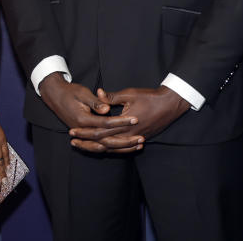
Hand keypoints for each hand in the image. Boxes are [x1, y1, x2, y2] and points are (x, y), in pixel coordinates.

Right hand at [38, 73, 141, 152]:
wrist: (54, 95)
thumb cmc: (70, 92)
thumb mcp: (82, 93)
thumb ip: (95, 102)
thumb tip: (106, 109)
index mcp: (82, 119)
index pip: (106, 123)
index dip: (121, 121)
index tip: (135, 119)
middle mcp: (82, 130)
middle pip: (106, 140)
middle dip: (125, 140)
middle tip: (142, 138)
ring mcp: (83, 134)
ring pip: (104, 147)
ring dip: (121, 147)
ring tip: (138, 145)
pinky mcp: (84, 136)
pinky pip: (100, 146)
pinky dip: (113, 148)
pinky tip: (125, 147)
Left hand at [69, 86, 187, 152]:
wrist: (170, 104)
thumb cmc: (149, 97)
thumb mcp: (129, 94)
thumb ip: (111, 97)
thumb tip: (97, 93)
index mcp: (124, 124)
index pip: (100, 131)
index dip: (85, 132)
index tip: (72, 131)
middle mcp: (129, 135)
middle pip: (104, 143)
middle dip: (87, 142)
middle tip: (73, 141)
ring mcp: (136, 138)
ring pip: (113, 148)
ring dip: (98, 148)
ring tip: (84, 146)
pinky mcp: (142, 138)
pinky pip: (124, 148)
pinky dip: (112, 149)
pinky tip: (104, 148)